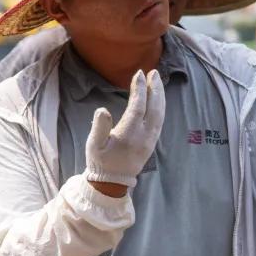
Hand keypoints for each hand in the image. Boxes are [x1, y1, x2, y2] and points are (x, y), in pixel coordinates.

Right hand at [85, 69, 164, 189]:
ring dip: (160, 96)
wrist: (112, 182)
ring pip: (160, 114)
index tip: (139, 74)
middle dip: (155, 88)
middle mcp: (144, 136)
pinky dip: (160, 106)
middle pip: (154, 108)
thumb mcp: (94, 145)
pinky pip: (160, 120)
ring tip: (157, 81)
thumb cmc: (101, 161)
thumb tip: (102, 110)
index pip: (138, 107)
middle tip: (153, 72)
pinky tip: (158, 99)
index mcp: (129, 134)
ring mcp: (150, 140)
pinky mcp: (152, 142)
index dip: (140, 89)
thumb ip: (99, 127)